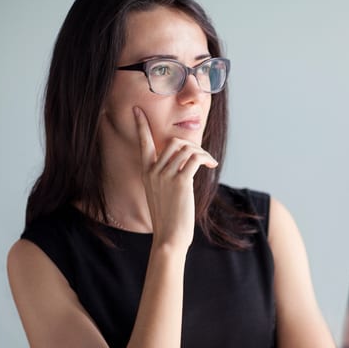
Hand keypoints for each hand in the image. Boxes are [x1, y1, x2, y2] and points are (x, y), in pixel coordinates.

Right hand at [134, 106, 216, 250]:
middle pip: (173, 141)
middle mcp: (153, 171)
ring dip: (201, 152)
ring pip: (186, 148)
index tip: (137, 110)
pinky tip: (211, 166)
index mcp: (147, 172)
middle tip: (202, 156)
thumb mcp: (161, 193)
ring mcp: (165, 176)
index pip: (142, 142)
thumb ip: (166, 176)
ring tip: (209, 163)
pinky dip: (206, 159)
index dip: (141, 125)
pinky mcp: (180, 182)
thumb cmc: (169, 218)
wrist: (169, 237)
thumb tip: (184, 163)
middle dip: (191, 144)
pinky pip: (195, 158)